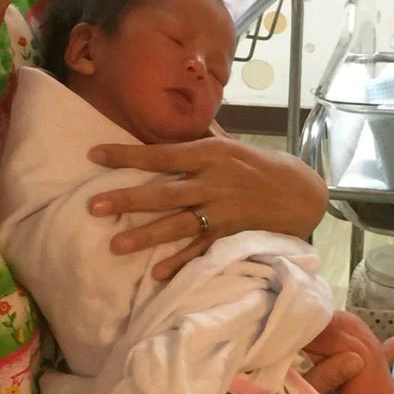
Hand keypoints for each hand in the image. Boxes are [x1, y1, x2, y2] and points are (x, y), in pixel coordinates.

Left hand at [87, 135, 327, 278]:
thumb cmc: (261, 165)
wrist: (300, 192)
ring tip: (115, 245)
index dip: (127, 155)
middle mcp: (214, 181)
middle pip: (164, 192)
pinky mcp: (231, 234)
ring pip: (178, 223)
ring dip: (146, 235)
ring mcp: (222, 210)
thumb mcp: (231, 145)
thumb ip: (200, 138)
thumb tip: (170, 122)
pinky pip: (201, 249)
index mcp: (210, 153)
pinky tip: (158, 272)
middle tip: (94, 207)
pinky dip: (181, 261)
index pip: (161, 153)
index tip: (94, 156)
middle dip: (128, 199)